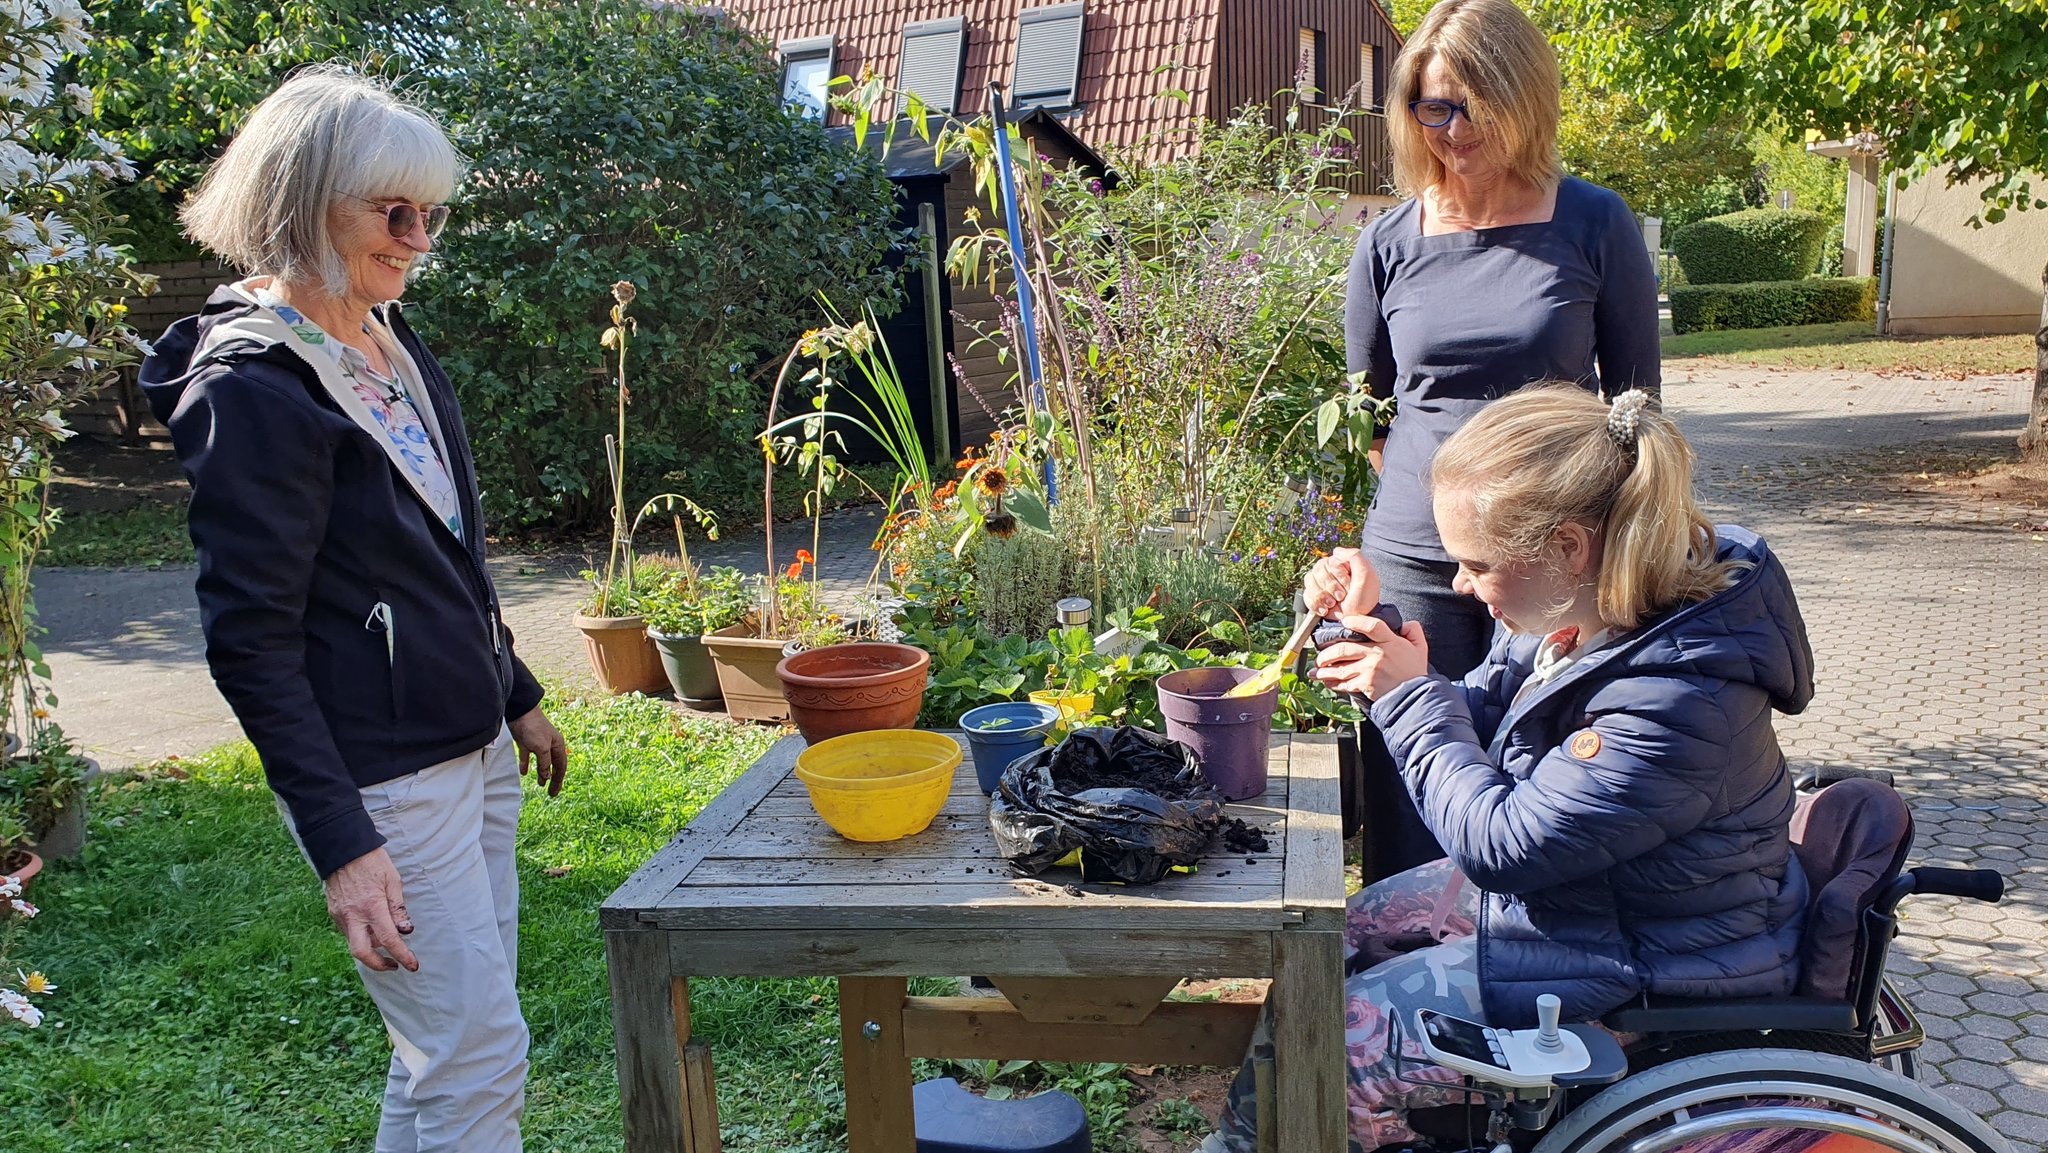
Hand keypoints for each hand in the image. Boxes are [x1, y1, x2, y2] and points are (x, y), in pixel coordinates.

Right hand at [323, 847, 417, 972]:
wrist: (342, 849)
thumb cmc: (372, 862)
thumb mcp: (393, 880)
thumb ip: (398, 908)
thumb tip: (406, 930)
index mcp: (372, 906)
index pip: (389, 939)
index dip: (402, 955)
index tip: (412, 965)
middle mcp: (353, 915)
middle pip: (362, 953)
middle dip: (378, 965)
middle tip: (394, 965)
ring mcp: (340, 915)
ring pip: (354, 943)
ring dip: (371, 948)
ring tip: (385, 940)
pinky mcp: (333, 913)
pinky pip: (348, 932)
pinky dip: (361, 936)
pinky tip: (371, 928)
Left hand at [509, 706, 568, 795]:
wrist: (519, 712)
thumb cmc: (534, 727)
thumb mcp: (541, 748)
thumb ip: (544, 763)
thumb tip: (546, 777)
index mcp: (557, 746)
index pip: (561, 767)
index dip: (558, 780)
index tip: (554, 792)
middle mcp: (549, 746)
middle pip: (553, 766)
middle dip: (552, 779)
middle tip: (551, 793)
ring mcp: (537, 744)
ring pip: (541, 762)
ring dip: (541, 773)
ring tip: (540, 784)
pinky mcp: (526, 742)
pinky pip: (528, 757)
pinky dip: (527, 764)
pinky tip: (524, 772)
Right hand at [1303, 547, 1382, 619]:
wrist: (1355, 619)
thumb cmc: (1363, 598)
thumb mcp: (1366, 574)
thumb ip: (1355, 556)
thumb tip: (1336, 551)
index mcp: (1340, 563)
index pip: (1330, 562)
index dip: (1340, 576)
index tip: (1350, 587)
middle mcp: (1328, 570)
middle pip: (1318, 572)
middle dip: (1331, 587)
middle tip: (1341, 597)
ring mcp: (1318, 583)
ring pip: (1310, 582)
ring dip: (1322, 596)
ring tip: (1332, 603)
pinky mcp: (1312, 595)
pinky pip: (1306, 595)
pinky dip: (1315, 604)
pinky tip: (1325, 609)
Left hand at [1312, 611, 1428, 699]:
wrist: (1415, 697)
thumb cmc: (1414, 673)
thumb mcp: (1419, 648)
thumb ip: (1413, 631)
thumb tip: (1405, 624)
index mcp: (1390, 642)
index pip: (1371, 626)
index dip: (1356, 622)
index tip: (1344, 622)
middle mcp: (1377, 654)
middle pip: (1345, 648)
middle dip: (1327, 653)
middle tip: (1320, 657)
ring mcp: (1370, 670)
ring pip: (1340, 668)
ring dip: (1325, 670)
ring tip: (1316, 671)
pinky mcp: (1366, 684)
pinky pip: (1345, 683)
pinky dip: (1334, 683)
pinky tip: (1327, 682)